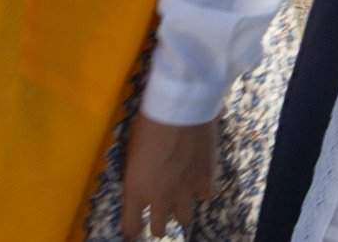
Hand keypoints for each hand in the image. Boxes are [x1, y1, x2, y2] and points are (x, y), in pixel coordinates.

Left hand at [118, 113, 217, 240]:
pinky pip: (205, 196)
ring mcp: (185, 191)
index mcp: (136, 191)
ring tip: (180, 198)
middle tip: (159, 213)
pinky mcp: (206, 179)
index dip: (133, 229)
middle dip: (158, 224)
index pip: (131, 227)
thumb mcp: (132, 151)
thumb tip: (142, 181)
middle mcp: (161, 198)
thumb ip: (137, 174)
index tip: (135, 227)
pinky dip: (201, 191)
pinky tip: (198, 180)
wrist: (181, 109)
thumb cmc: (149, 124)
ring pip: (184, 219)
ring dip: (180, 210)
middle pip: (159, 230)